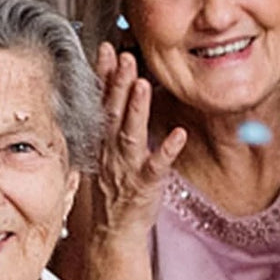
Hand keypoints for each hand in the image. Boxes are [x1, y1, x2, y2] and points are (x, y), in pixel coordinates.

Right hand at [88, 42, 187, 240]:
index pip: (101, 101)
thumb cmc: (112, 190)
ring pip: (130, 134)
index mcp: (102, 140)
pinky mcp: (145, 184)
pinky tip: (178, 136)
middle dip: (117, 82)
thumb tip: (113, 91)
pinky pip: (156, 166)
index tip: (105, 47)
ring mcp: (127, 167)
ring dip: (136, 109)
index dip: (102, 74)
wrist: (111, 231)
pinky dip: (167, 151)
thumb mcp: (104, 152)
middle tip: (123, 55)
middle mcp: (111, 150)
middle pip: (113, 111)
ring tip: (142, 84)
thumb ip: (109, 122)